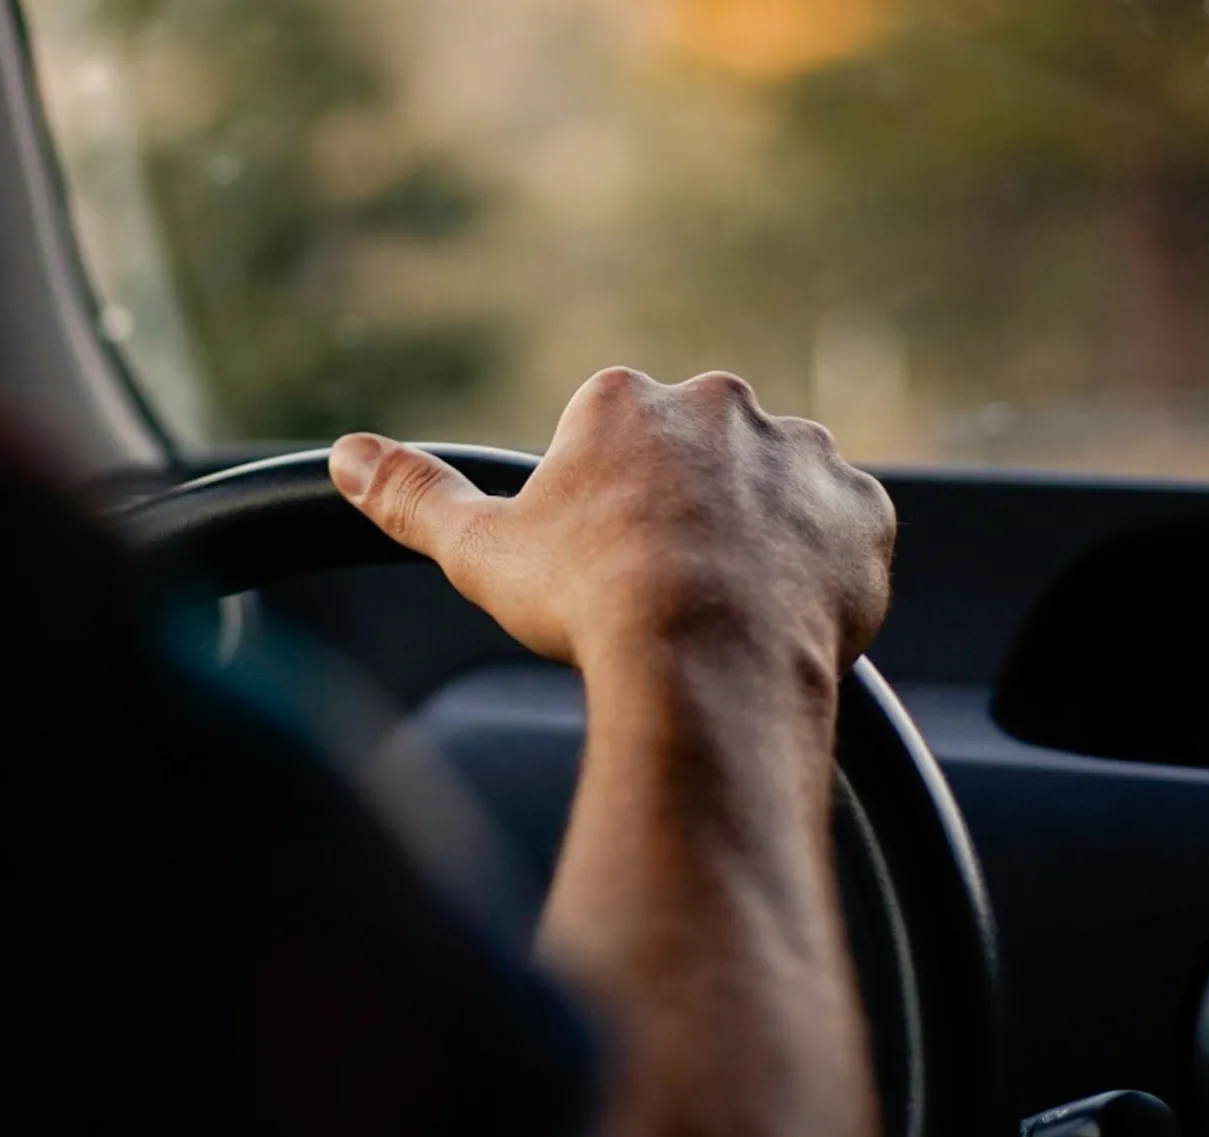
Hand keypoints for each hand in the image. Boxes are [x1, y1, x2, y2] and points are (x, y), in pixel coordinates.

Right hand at [328, 367, 895, 675]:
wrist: (706, 663)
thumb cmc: (587, 601)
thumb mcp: (480, 550)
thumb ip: (412, 494)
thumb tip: (344, 455)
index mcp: (628, 400)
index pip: (612, 435)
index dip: (604, 506)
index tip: (603, 562)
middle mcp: (723, 405)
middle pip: (697, 457)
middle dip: (685, 512)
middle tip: (665, 591)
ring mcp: (803, 454)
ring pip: (775, 490)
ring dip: (756, 535)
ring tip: (724, 613)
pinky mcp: (863, 511)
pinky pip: (843, 531)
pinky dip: (820, 568)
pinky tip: (783, 617)